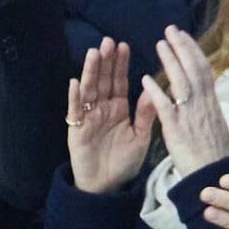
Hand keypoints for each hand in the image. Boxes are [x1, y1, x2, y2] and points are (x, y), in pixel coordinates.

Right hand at [67, 37, 155, 193]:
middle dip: (106, 61)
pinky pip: (75, 111)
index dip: (121, 64)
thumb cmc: (124, 162)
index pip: (119, 81)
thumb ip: (145, 114)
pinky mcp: (77, 130)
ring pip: (89, 90)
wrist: (107, 187)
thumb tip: (154, 89)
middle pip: (103, 80)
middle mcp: (102, 108)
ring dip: (90, 72)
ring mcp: (88, 118)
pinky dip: (74, 98)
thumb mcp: (140, 137)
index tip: (124, 46)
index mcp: (119, 108)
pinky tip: (74, 83)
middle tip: (107, 41)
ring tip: (93, 54)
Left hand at [141, 25, 228, 176]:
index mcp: (211, 103)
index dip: (193, 50)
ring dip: (171, 61)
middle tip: (171, 30)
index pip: (203, 69)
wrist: (210, 176)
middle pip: (194, 69)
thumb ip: (209, 105)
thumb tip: (206, 90)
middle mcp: (202, 105)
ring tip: (160, 44)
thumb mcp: (218, 124)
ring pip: (181, 82)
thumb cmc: (213, 153)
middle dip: (183, 47)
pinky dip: (156, 92)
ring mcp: (190, 116)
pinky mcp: (176, 130)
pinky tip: (145, 79)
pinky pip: (165, 107)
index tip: (184, 35)